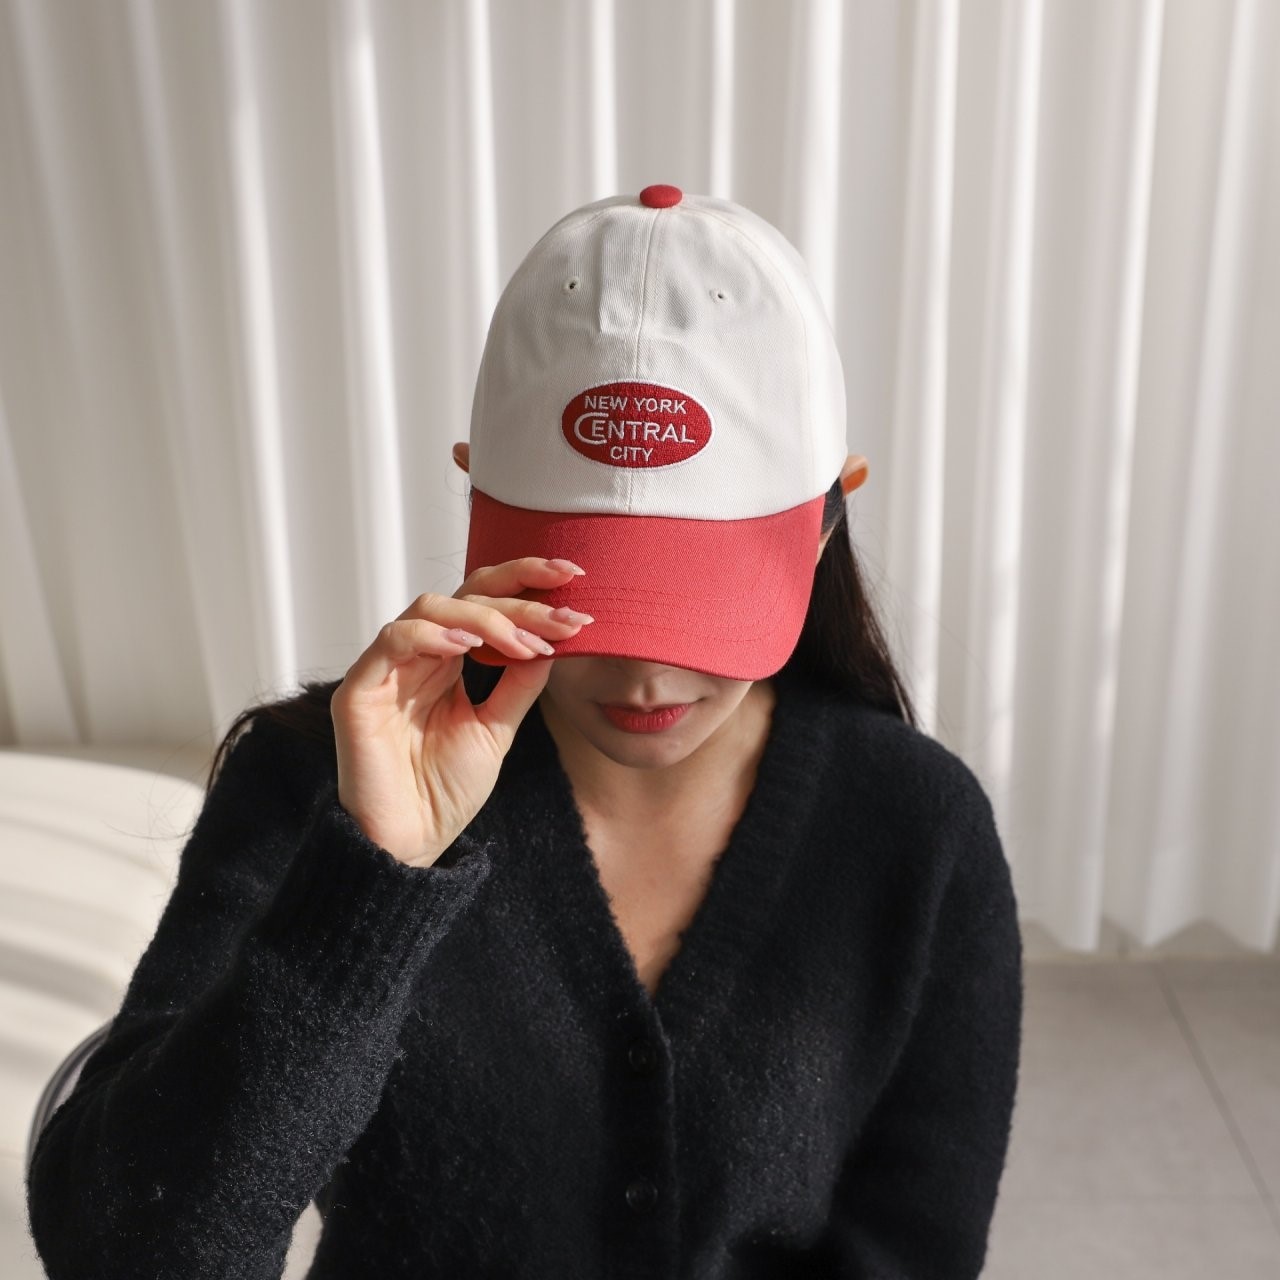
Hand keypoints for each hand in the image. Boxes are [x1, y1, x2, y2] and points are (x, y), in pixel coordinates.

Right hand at [330, 557, 592, 866]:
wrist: (411, 842)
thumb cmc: (445, 790)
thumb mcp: (497, 727)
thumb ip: (519, 681)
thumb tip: (553, 636)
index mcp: (446, 659)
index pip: (483, 601)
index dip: (525, 582)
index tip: (575, 579)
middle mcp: (416, 655)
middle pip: (464, 596)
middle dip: (519, 599)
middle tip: (564, 615)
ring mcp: (385, 668)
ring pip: (431, 607)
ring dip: (485, 619)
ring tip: (523, 641)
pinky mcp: (359, 690)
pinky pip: (393, 640)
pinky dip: (433, 635)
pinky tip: (469, 646)